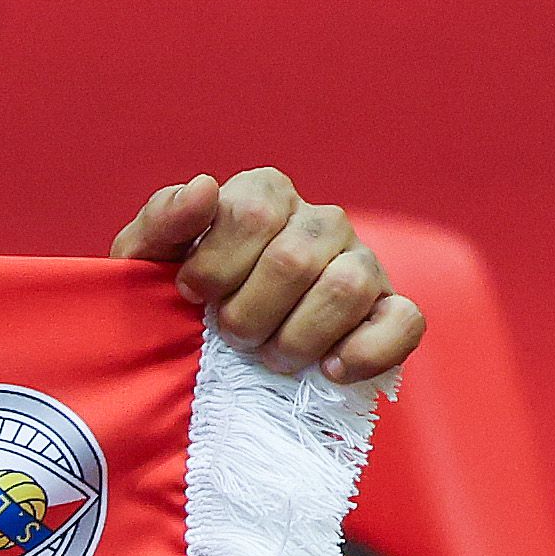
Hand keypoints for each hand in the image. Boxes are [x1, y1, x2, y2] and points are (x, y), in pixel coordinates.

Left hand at [112, 168, 424, 384]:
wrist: (208, 343)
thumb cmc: (178, 291)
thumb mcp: (149, 257)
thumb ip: (164, 219)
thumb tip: (204, 185)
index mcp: (265, 192)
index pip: (252, 213)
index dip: (216, 265)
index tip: (191, 294)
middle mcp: (320, 220)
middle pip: (295, 259)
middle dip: (249, 312)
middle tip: (229, 336)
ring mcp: (363, 261)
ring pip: (348, 287)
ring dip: (298, 337)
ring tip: (270, 356)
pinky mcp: (393, 307)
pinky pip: (405, 321)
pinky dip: (366, 351)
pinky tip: (329, 370)